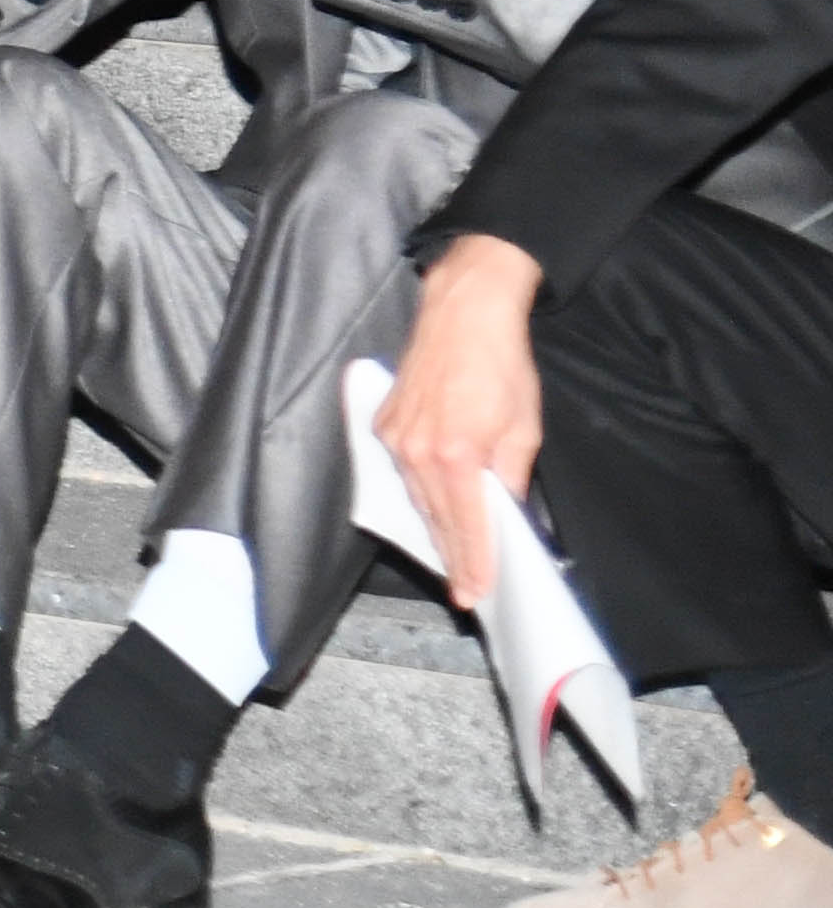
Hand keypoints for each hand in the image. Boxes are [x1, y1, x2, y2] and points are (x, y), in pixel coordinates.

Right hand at [377, 236, 550, 612]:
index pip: (466, 527)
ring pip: (415, 497)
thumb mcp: (523, 428)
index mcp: (456, 456)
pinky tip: (432, 502)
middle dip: (451, 554)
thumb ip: (511, 476)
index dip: (473, 564)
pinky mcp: (384, 422)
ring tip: (451, 553)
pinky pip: (401, 470)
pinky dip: (419, 490)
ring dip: (434, 525)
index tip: (476, 593)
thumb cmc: (500, 366)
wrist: (462, 313)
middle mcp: (416, 452)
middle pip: (435, 519)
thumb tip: (505, 510)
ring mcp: (394, 437)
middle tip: (465, 586)